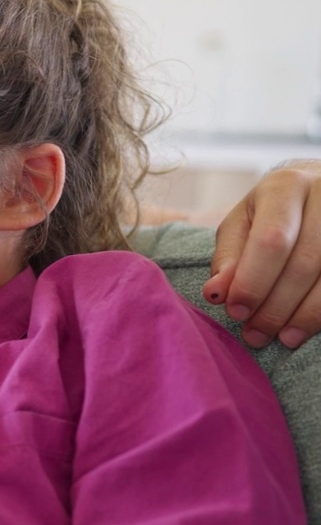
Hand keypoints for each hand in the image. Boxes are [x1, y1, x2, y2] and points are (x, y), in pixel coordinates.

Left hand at [205, 160, 320, 348]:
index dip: (253, 282)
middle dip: (276, 306)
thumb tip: (215, 294)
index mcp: (286, 186)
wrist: (320, 190)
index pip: (272, 240)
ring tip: (281, 338)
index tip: (236, 312)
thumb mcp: (242, 224)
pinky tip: (305, 328)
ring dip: (305, 316)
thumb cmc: (272, 213)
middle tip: (255, 334)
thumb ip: (228, 258)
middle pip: (305, 263)